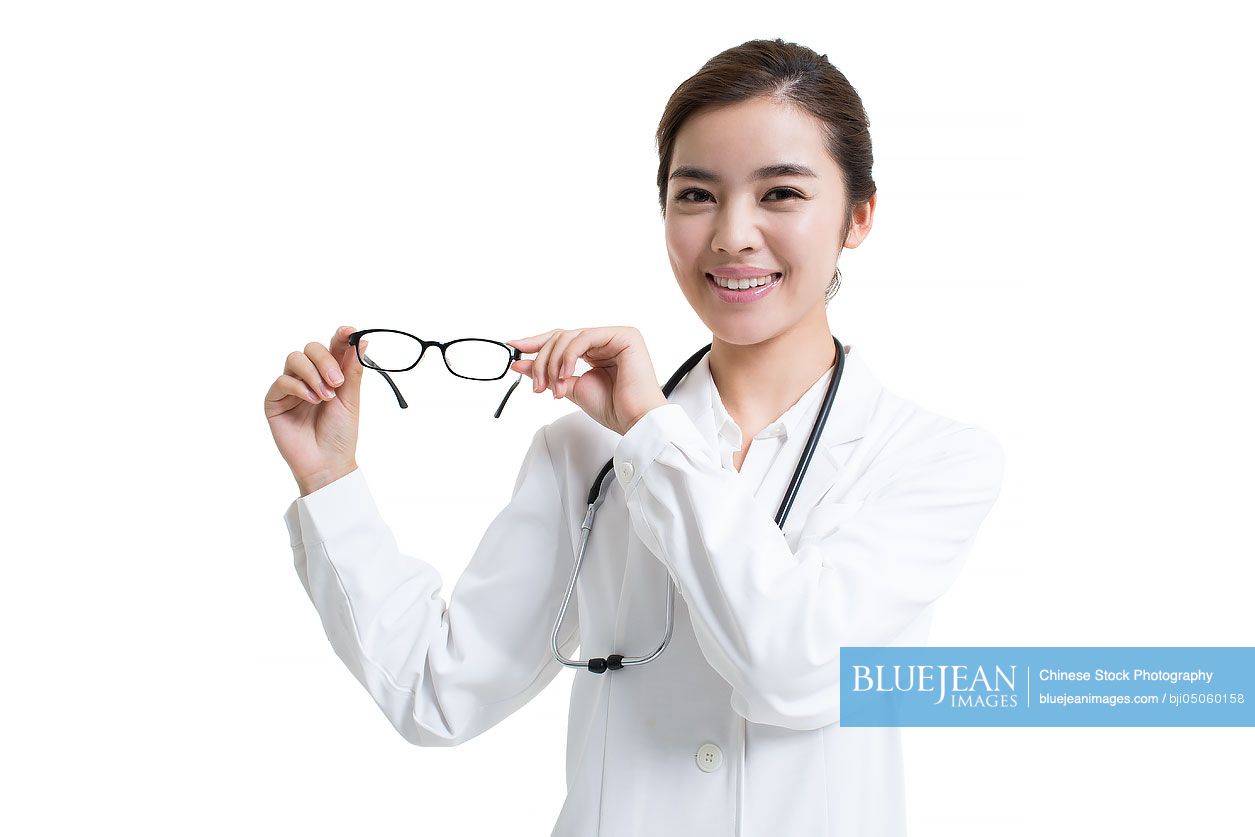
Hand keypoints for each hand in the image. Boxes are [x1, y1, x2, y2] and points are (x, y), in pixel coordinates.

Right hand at [264, 325, 368, 495]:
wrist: (327, 463)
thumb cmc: (340, 434)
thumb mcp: (351, 400)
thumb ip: (352, 370)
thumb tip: (361, 339)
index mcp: (331, 374)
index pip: (333, 347)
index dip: (340, 336)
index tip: (348, 332)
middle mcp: (310, 377)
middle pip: (311, 348)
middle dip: (325, 360)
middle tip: (337, 381)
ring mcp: (291, 387)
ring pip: (295, 359)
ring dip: (313, 374)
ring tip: (325, 397)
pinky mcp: (275, 400)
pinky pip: (282, 381)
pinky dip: (299, 387)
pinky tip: (311, 400)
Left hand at [506, 327, 668, 435]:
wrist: (634, 421)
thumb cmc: (612, 408)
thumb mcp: (568, 388)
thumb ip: (546, 374)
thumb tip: (519, 363)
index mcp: (596, 350)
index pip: (561, 340)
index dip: (536, 343)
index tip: (515, 348)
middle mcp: (606, 340)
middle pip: (562, 337)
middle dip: (542, 360)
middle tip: (537, 385)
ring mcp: (615, 336)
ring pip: (569, 337)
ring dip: (553, 363)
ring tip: (552, 387)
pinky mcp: (625, 336)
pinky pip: (584, 338)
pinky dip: (568, 357)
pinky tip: (564, 376)